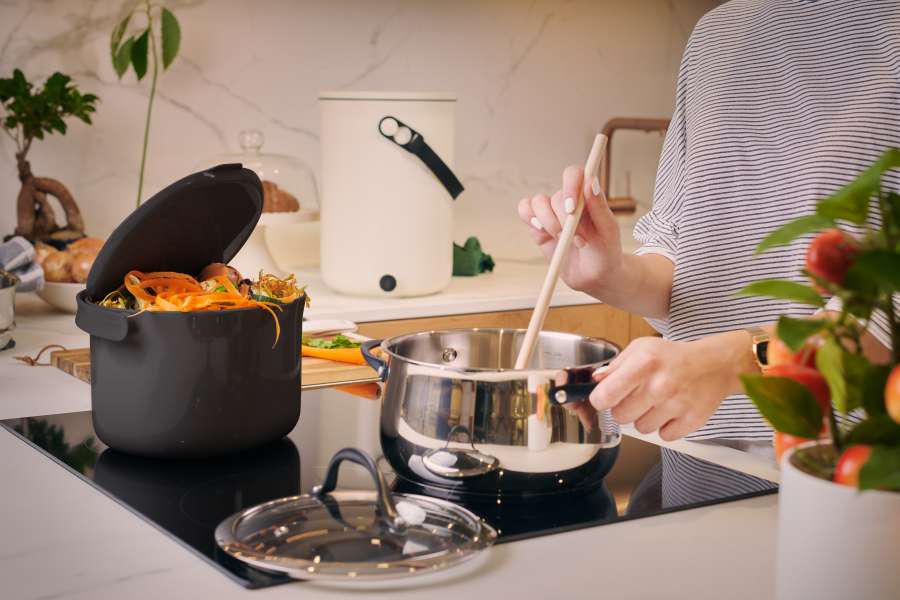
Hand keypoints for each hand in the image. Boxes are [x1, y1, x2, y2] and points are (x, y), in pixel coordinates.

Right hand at [517, 165, 623, 292]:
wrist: (594, 277)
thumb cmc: (606, 252)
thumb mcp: (608, 230)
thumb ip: (599, 206)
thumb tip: (591, 181)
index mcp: (587, 197)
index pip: (574, 175)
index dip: (570, 185)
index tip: (573, 209)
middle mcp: (568, 201)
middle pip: (555, 196)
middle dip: (564, 221)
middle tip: (579, 240)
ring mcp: (551, 213)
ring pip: (538, 202)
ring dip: (549, 223)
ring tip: (564, 241)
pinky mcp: (538, 227)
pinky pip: (525, 211)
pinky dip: (530, 219)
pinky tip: (543, 233)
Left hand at [589, 335, 750, 440]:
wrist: (715, 364)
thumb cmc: (674, 357)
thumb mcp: (641, 349)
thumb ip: (616, 366)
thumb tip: (597, 381)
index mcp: (643, 364)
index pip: (605, 396)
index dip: (601, 399)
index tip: (605, 397)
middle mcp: (660, 386)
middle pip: (620, 417)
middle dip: (624, 409)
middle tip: (637, 398)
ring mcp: (677, 405)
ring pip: (641, 429)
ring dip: (645, 418)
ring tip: (657, 403)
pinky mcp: (692, 420)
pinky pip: (664, 436)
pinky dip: (665, 427)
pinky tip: (671, 411)